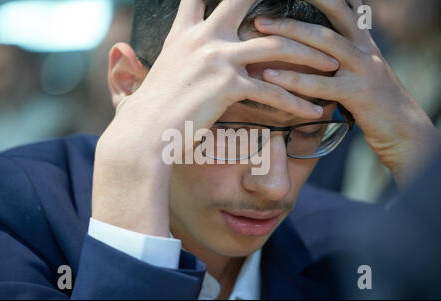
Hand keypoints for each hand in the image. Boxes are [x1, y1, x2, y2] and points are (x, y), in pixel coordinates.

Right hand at [92, 0, 338, 236]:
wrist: (141, 136)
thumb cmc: (144, 114)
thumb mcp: (142, 79)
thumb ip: (134, 61)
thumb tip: (120, 51)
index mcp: (184, 34)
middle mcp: (202, 37)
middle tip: (308, 2)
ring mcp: (216, 58)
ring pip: (276, 45)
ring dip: (308, 55)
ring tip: (331, 65)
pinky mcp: (227, 85)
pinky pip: (273, 91)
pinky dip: (297, 103)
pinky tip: (314, 111)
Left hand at [255, 0, 440, 186]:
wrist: (403, 128)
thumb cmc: (374, 102)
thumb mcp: (359, 72)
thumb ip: (340, 58)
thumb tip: (312, 51)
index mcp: (362, 42)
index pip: (341, 10)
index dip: (321, 0)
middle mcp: (364, 50)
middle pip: (328, 22)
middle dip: (294, 17)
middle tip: (261, 17)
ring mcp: (364, 69)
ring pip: (325, 45)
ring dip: (290, 38)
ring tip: (260, 34)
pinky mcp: (359, 93)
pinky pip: (322, 84)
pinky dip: (295, 80)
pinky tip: (271, 77)